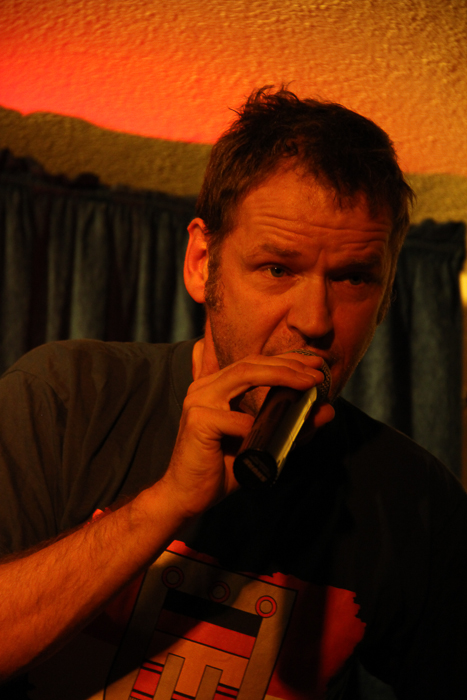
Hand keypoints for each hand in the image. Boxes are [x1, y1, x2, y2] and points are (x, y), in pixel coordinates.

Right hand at [160, 353, 334, 517]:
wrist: (187, 496)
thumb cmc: (222, 469)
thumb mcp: (264, 444)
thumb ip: (292, 426)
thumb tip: (327, 411)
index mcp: (215, 387)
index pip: (253, 363)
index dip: (284, 359)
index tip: (314, 364)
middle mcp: (204, 388)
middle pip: (250, 363)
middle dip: (288, 364)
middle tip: (318, 371)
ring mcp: (198, 401)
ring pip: (244, 375)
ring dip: (281, 376)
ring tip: (308, 384)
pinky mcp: (198, 421)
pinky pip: (237, 420)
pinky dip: (257, 426)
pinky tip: (269, 435)